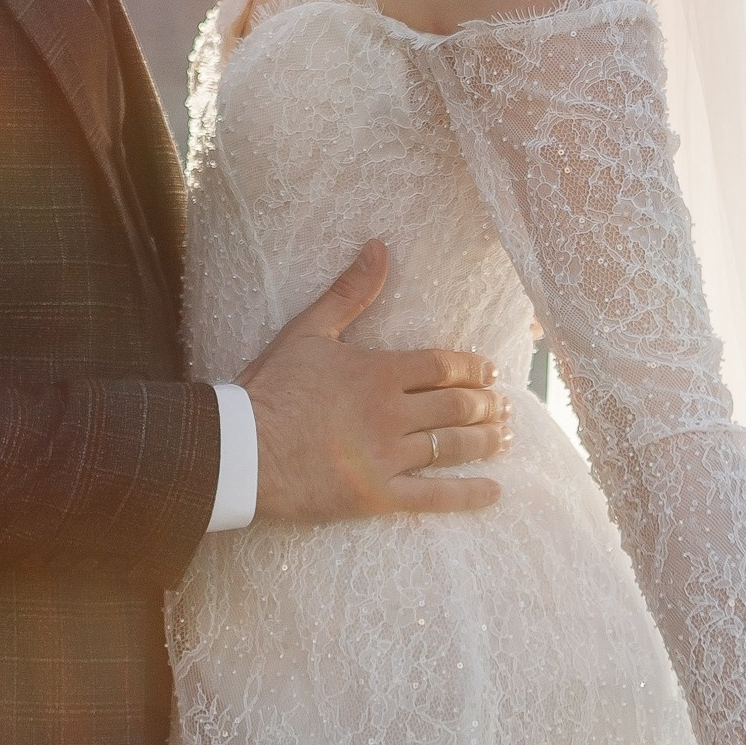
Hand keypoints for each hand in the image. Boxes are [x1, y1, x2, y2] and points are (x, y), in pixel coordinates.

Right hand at [244, 240, 511, 523]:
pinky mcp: (378, 496)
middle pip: (457, 406)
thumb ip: (350, 292)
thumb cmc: (271, 388)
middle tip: (503, 407)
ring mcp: (388, 457)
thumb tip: (379, 247)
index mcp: (380, 372)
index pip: (444, 366)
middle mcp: (392, 414)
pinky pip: (434, 497)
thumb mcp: (309, 330)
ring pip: (453, 447)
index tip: (490, 373)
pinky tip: (494, 491)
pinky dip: (468, 495)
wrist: (242, 449)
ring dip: (485, 441)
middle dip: (486, 405)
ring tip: (503, 438)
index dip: (473, 368)